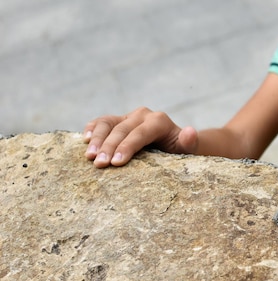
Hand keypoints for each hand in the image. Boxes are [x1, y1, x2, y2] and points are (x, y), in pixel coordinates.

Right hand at [83, 107, 198, 167]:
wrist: (175, 145)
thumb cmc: (180, 152)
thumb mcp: (188, 150)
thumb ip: (189, 142)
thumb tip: (190, 132)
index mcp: (159, 121)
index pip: (140, 133)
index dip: (127, 146)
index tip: (116, 163)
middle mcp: (143, 115)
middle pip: (122, 129)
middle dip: (109, 147)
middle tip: (99, 165)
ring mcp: (128, 116)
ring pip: (108, 122)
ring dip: (96, 138)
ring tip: (89, 156)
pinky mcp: (117, 121)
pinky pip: (101, 122)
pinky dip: (91, 129)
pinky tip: (84, 141)